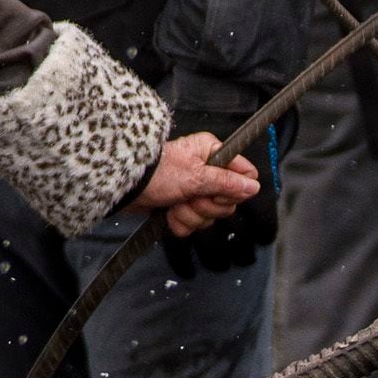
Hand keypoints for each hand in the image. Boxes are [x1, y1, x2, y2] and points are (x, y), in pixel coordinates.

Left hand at [134, 130, 264, 237]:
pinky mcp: (181, 205)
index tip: (215, 190)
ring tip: (174, 203)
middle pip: (227, 201)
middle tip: (189, 197)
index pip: (244, 176)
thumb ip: (227, 183)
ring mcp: (194, 189)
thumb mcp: (196, 176)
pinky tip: (168, 213)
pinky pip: (193, 223)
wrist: (123, 188)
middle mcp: (206, 170)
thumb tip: (253, 186)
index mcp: (212, 153)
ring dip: (190, 214)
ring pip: (209, 215)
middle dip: (206, 205)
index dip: (233, 189)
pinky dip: (180, 222)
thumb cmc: (155, 172)